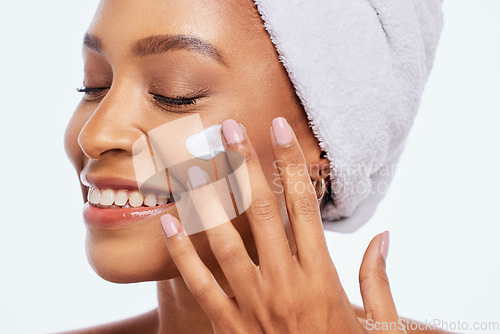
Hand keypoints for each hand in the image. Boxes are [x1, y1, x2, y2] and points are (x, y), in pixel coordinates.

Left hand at [160, 118, 405, 333]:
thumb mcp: (381, 328)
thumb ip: (379, 280)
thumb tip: (385, 236)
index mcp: (322, 278)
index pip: (304, 206)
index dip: (290, 163)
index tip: (278, 129)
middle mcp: (284, 283)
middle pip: (260, 211)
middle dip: (244, 165)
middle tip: (228, 129)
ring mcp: (252, 305)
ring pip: (224, 240)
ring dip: (207, 199)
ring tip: (190, 164)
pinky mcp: (228, 326)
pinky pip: (200, 283)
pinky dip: (182, 251)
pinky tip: (168, 220)